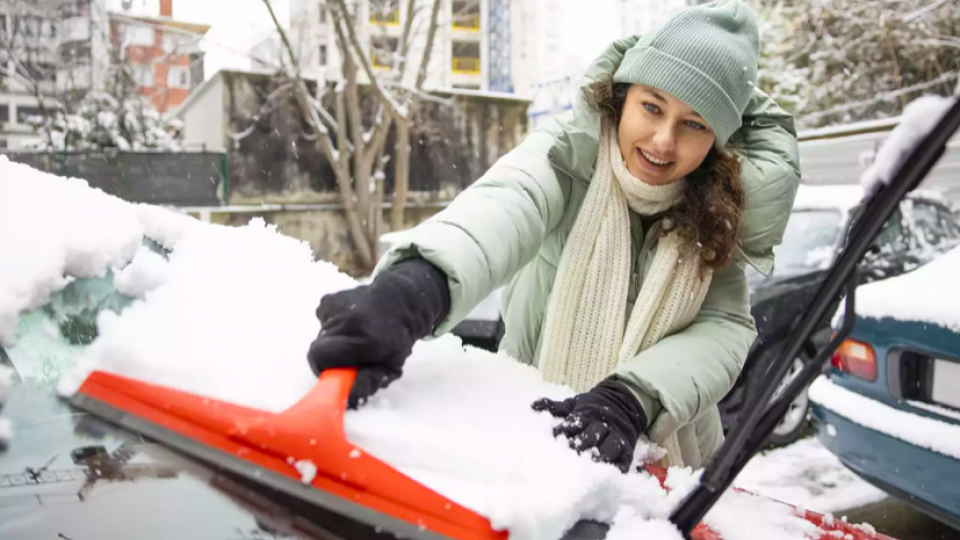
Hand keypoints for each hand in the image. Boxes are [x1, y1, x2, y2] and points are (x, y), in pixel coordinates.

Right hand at [307, 258, 449, 407]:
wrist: (400, 300)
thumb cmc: (397, 338)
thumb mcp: (391, 367)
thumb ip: (368, 383)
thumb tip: (345, 397)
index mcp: (366, 340)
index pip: (322, 358)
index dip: (326, 370)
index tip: (338, 373)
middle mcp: (347, 320)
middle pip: (319, 350)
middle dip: (330, 359)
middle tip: (348, 357)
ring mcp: (335, 307)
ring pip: (320, 337)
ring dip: (333, 343)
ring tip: (354, 337)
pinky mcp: (328, 300)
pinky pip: (322, 323)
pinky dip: (332, 328)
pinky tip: (351, 324)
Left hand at [532, 379, 646, 472]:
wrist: (621, 404)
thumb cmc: (591, 408)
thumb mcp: (574, 404)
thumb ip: (555, 407)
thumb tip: (534, 405)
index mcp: (587, 417)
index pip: (576, 423)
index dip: (566, 429)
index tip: (556, 435)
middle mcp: (602, 427)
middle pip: (593, 435)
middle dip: (582, 443)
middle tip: (571, 452)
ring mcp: (615, 439)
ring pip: (609, 448)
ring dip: (599, 457)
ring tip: (589, 467)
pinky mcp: (626, 451)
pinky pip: (623, 461)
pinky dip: (616, 468)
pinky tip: (607, 476)